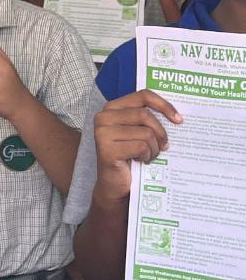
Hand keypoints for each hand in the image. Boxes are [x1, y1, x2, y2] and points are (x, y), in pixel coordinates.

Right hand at [92, 90, 180, 204]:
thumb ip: (147, 120)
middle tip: (164, 146)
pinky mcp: (106, 149)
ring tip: (148, 155)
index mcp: (112, 108)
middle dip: (160, 133)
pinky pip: (141, 147)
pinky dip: (147, 156)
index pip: (143, 95)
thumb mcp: (138, 132)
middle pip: (145, 115)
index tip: (178, 119)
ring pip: (145, 132)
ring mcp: (103, 133)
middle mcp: (104, 117)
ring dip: (154, 148)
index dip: (163, 105)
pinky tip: (141, 160)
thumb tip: (177, 115)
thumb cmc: (130, 156)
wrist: (116, 184)